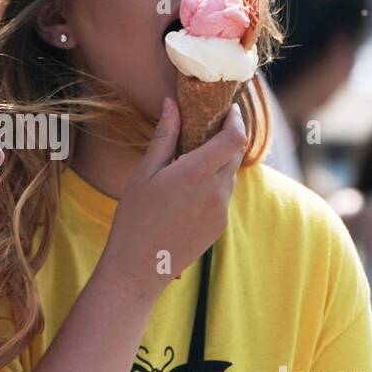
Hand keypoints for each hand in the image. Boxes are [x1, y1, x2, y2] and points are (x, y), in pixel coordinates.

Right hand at [101, 98, 247, 299]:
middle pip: (237, 153)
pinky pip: (224, 196)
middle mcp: (215, 192)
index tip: (227, 109)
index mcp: (196, 174)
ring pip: (231, 175)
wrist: (139, 267)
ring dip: (220, 162)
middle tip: (208, 128)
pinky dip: (214, 183)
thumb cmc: (134, 218)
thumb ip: (165, 137)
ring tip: (193, 160)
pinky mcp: (220, 226)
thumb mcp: (145, 173)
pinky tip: (189, 189)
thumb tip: (172, 104)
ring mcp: (221, 211)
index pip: (234, 137)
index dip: (236, 119)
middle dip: (228, 137)